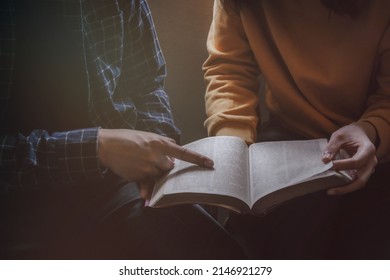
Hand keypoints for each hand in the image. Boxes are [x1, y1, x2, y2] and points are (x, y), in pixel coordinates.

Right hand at [98, 129, 213, 182]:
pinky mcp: (139, 177)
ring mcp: (147, 169)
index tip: (210, 164)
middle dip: (164, 166)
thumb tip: (175, 147)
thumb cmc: (127, 138)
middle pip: (170, 168)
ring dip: (153, 173)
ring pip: (159, 176)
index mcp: (159, 143)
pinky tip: (134, 169)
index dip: (198, 159)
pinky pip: (147, 183)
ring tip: (139, 162)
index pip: (183, 153)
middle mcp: (156, 157)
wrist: (106, 146)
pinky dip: (144, 181)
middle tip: (151, 159)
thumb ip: (163, 143)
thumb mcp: (147, 136)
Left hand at [322, 122, 377, 194]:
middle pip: (362, 179)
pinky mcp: (364, 172)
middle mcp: (371, 161)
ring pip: (360, 183)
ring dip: (345, 188)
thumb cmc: (349, 134)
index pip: (356, 162)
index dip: (341, 165)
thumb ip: (332, 147)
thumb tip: (325, 160)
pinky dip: (346, 185)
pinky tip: (334, 187)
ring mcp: (369, 168)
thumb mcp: (339, 136)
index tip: (328, 165)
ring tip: (330, 191)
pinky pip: (357, 181)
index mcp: (368, 149)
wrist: (359, 133)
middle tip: (329, 191)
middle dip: (346, 187)